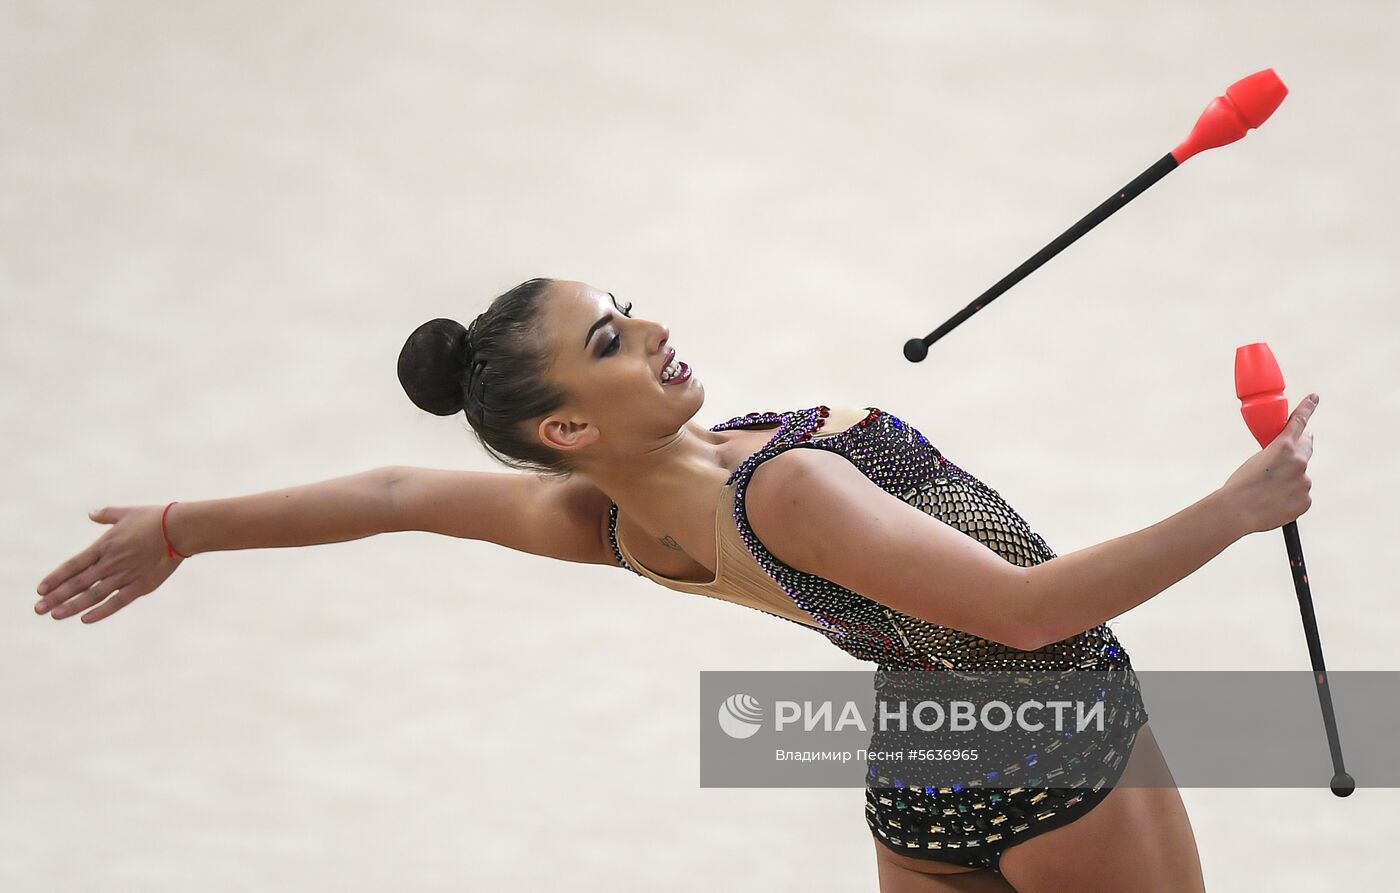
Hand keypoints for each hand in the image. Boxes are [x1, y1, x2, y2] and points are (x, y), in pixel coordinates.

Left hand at [34, 504, 183, 622]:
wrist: (180, 529)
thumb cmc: (155, 518)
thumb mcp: (127, 512)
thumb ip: (107, 515)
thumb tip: (92, 513)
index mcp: (104, 545)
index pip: (73, 565)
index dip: (55, 578)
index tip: (40, 589)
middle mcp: (110, 563)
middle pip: (78, 583)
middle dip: (56, 597)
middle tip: (38, 608)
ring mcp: (125, 575)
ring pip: (93, 594)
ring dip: (72, 606)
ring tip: (54, 615)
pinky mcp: (141, 585)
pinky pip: (117, 601)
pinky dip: (100, 611)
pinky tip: (85, 619)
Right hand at [1220, 393, 1317, 534]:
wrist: (1237, 511)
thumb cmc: (1240, 485)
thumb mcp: (1256, 460)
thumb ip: (1277, 454)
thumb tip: (1288, 459)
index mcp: (1284, 447)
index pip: (1299, 422)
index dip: (1308, 408)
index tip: (1314, 398)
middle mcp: (1299, 462)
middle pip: (1306, 449)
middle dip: (1301, 449)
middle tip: (1289, 457)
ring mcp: (1304, 482)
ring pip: (1300, 478)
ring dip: (1290, 481)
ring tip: (1268, 492)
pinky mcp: (1305, 501)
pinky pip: (1300, 497)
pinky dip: (1290, 499)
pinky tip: (1274, 504)